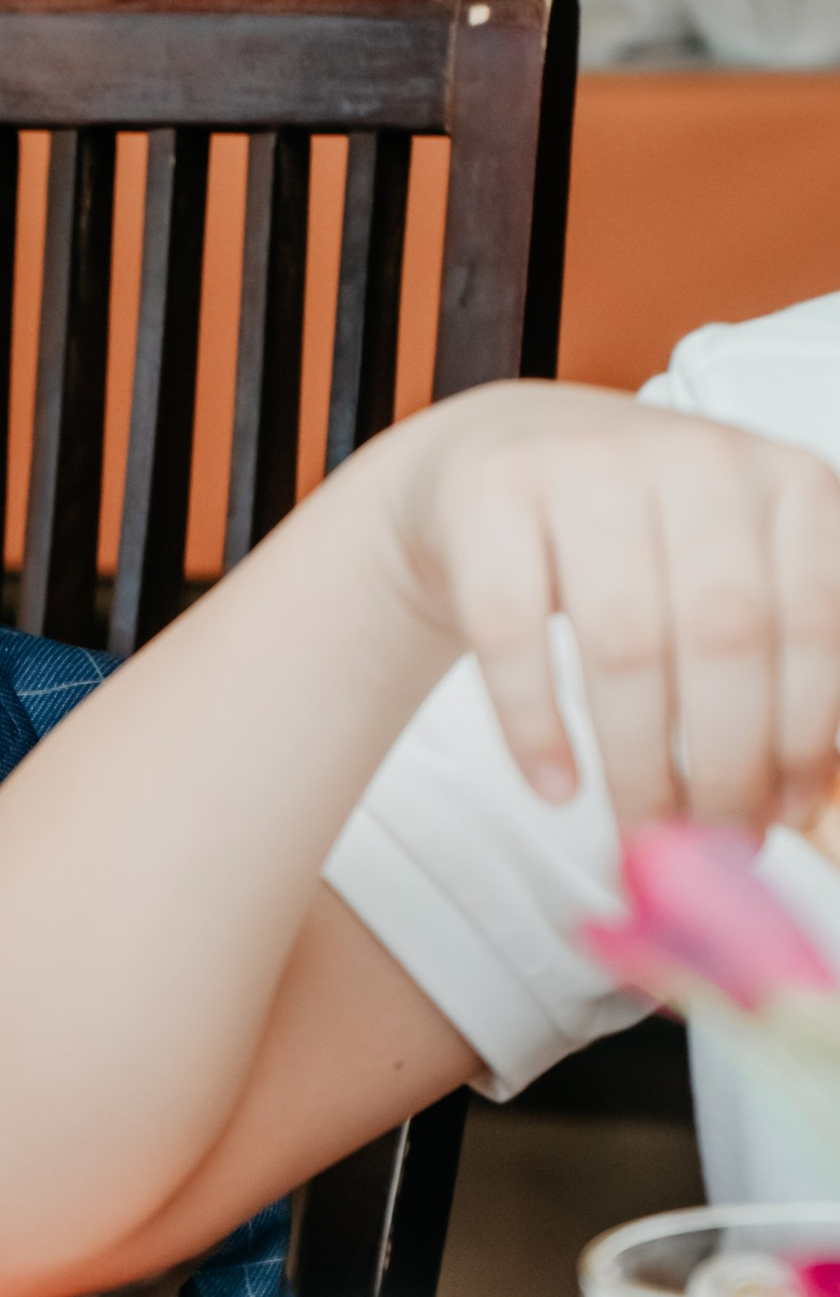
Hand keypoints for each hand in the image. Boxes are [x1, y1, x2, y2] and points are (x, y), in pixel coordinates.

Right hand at [385, 384, 839, 833]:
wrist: (502, 454)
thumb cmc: (637, 538)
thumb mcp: (734, 572)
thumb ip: (784, 667)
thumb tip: (805, 804)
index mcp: (785, 478)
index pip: (815, 621)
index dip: (805, 733)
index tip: (782, 814)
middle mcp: (693, 456)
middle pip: (724, 636)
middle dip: (723, 764)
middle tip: (708, 842)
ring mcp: (584, 465)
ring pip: (622, 643)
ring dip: (637, 764)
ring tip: (640, 832)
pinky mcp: (490, 495)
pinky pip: (511, 634)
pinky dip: (535, 728)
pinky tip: (556, 786)